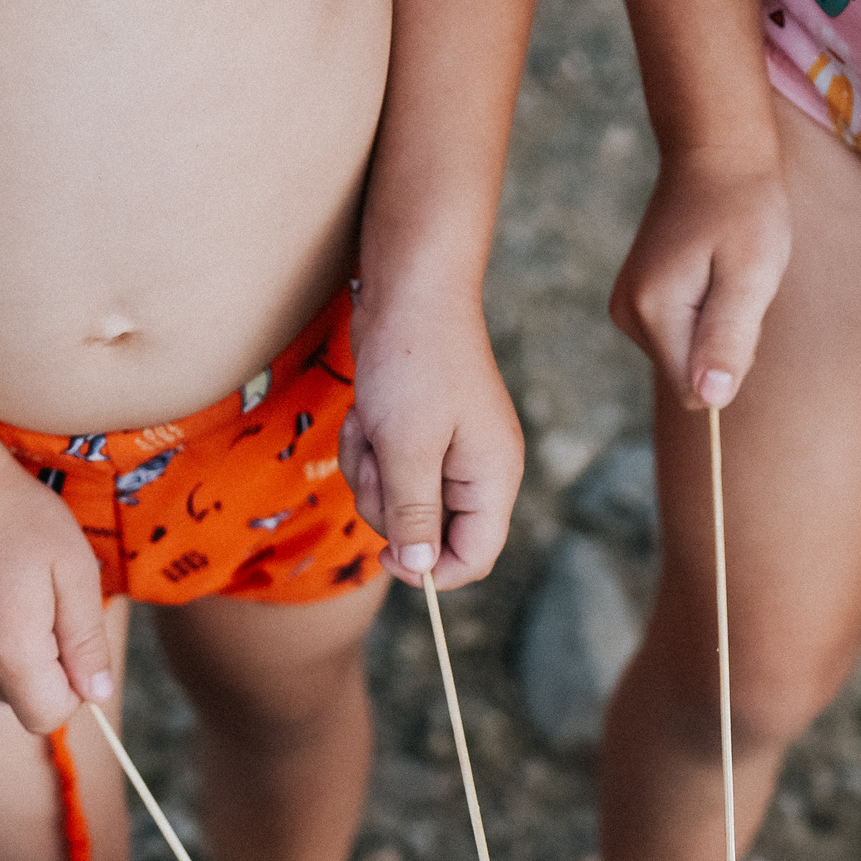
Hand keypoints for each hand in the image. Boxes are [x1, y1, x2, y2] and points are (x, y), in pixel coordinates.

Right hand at [0, 456, 114, 734]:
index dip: (72, 689)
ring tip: (12, 588)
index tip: (71, 640)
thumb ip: (87, 641)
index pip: (48, 715)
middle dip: (45, 666)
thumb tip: (97, 695)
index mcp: (10, 647)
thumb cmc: (19, 517)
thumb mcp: (73, 571)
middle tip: (42, 601)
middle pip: (22, 700)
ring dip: (16, 650)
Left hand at [340, 284, 523, 591]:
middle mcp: (478, 470)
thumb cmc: (414, 364)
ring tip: (370, 427)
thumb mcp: (408, 449)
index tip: (384, 556)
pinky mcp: (421, 435)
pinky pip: (386, 470)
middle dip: (387, 503)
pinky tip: (367, 415)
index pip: (474, 558)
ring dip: (370, 471)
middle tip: (375, 460)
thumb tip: (420, 570)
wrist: (407, 290)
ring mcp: (449, 452)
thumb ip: (414, 515)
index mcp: (493, 478)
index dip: (430, 569)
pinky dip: (367, 448)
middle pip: (427, 534)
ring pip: (398, 501)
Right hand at [608, 146, 790, 409]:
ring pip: (685, 359)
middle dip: (725, 345)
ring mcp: (626, 307)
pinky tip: (708, 272)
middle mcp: (627, 314)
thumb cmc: (745, 208)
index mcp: (654, 311)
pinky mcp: (634, 301)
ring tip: (723, 272)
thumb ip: (729, 340)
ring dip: (717, 327)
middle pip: (689, 377)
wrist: (715, 153)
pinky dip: (704, 315)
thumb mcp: (751, 274)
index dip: (733, 362)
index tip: (741, 305)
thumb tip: (711, 402)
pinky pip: (678, 338)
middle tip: (736, 283)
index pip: (696, 392)